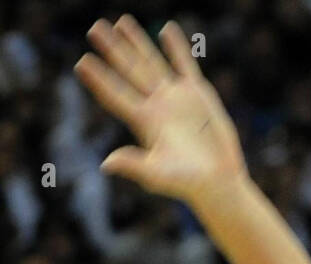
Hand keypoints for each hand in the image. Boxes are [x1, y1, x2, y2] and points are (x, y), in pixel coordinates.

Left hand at [75, 16, 245, 204]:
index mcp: (144, 122)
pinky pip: (185, 65)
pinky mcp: (198, 95)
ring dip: (137, 43)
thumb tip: (106, 164)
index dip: (99, 79)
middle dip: (112, 50)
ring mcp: (176, 98)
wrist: (218, 180)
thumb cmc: (187, 183)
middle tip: (94, 28)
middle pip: (129, 71)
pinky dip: (177, 48)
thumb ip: (134, 166)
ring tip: (121, 22)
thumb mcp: (158, 175)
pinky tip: (167, 29)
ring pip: (152, 63)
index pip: (116, 95)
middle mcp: (156, 105)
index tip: (82, 63)